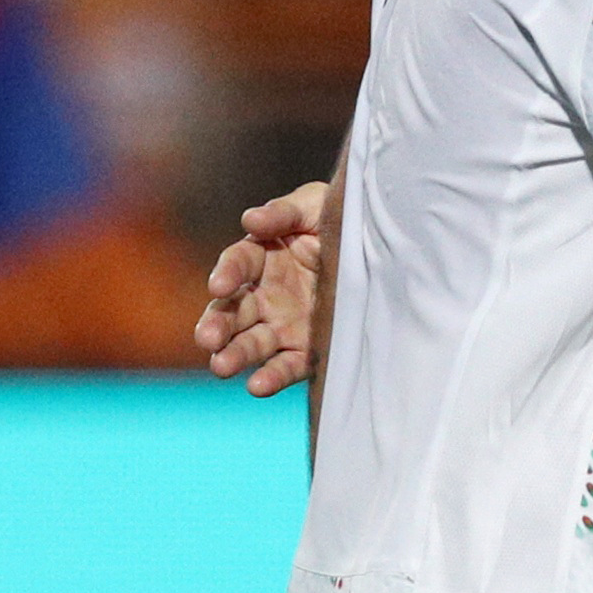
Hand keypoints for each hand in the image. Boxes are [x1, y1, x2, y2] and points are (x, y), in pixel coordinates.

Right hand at [196, 182, 327, 395]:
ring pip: (251, 343)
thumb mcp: (317, 206)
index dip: (227, 273)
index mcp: (263, 256)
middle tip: (208, 337)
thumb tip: (251, 219)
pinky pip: (286, 366)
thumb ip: (284, 213)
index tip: (219, 285)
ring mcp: (283, 325)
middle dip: (217, 324)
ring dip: (235, 354)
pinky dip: (271, 377)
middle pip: (233, 311)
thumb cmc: (340, 221)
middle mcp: (265, 295)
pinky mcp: (306, 350)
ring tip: (221, 365)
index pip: (238, 264)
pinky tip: (257, 386)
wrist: (384, 251)